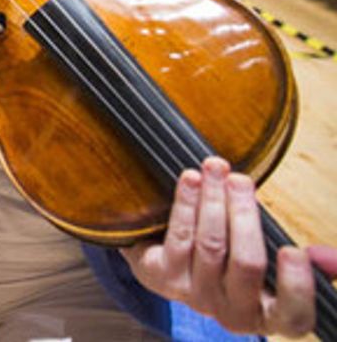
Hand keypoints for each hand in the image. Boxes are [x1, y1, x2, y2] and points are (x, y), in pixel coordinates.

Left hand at [122, 157, 323, 336]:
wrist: (177, 265)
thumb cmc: (240, 261)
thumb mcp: (278, 265)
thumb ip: (309, 264)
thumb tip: (327, 257)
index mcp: (270, 315)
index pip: (292, 316)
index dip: (296, 286)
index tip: (293, 250)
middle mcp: (233, 313)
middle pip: (246, 264)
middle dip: (243, 216)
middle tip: (242, 180)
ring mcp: (196, 297)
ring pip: (210, 245)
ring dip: (212, 199)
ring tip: (216, 168)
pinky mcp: (164, 277)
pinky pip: (179, 237)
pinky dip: (186, 203)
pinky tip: (191, 179)